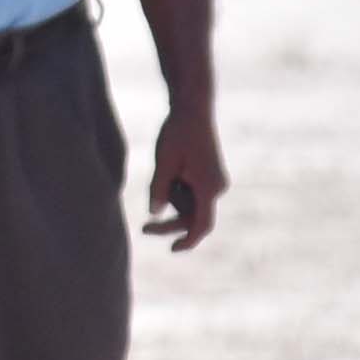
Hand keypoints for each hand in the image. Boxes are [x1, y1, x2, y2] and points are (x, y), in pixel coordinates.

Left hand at [141, 102, 225, 250]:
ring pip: (191, 204)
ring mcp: (215, 181)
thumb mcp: (163, 163)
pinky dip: (177, 191)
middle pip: (193, 217)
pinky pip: (192, 193)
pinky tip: (171, 168)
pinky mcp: (209, 175)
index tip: (172, 250)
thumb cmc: (177, 134)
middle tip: (143, 227)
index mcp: (209, 187)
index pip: (201, 225)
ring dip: (172, 200)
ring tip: (162, 171)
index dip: (188, 241)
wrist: (192, 108)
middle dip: (170, 222)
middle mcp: (217, 187)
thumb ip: (159, 191)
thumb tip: (154, 214)